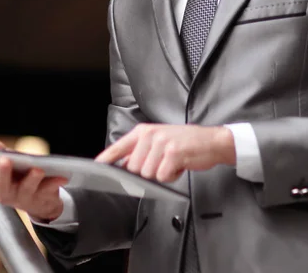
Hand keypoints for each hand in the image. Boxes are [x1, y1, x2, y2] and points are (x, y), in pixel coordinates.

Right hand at [0, 139, 67, 221]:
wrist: (41, 202)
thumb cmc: (21, 178)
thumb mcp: (11, 164)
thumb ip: (0, 153)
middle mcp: (7, 194)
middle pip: (1, 187)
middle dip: (2, 174)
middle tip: (5, 161)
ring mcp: (24, 198)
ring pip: (26, 190)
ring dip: (31, 179)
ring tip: (37, 170)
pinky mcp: (41, 199)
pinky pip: (48, 191)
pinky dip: (54, 183)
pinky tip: (61, 177)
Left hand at [95, 124, 235, 182]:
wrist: (212, 141)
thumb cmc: (185, 143)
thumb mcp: (160, 141)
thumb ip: (141, 151)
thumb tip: (124, 166)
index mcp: (144, 131)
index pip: (120, 146)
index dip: (107, 158)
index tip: (95, 167)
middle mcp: (150, 135)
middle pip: (134, 168)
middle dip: (149, 172)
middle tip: (164, 162)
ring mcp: (161, 143)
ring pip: (148, 175)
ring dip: (162, 174)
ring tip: (173, 162)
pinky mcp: (173, 153)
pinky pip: (163, 176)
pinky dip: (172, 176)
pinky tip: (180, 165)